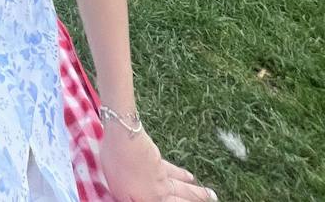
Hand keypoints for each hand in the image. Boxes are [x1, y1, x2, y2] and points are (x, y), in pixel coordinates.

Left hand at [100, 129, 216, 201]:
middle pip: (182, 197)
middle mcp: (160, 189)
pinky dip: (182, 174)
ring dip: (195, 191)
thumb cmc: (119, 167)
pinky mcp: (158, 159)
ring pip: (182, 185)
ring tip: (210, 194)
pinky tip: (190, 175)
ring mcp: (160, 173)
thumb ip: (133, 200)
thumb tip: (144, 200)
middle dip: (196, 199)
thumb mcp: (122, 194)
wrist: (124, 137)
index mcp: (151, 199)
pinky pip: (173, 170)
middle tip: (213, 198)